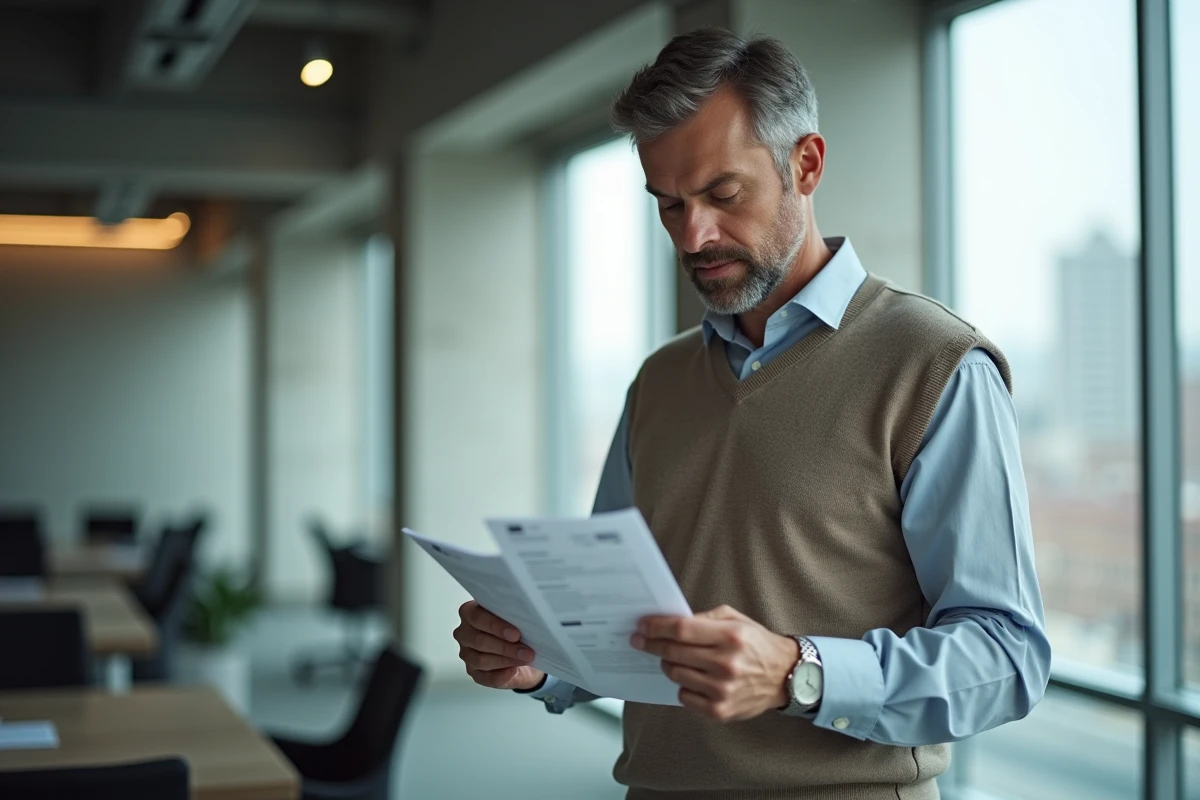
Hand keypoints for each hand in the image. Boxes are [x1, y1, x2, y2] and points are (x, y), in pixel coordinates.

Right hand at [454, 600, 544, 690]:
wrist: (524, 652)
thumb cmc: (516, 630)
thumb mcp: (516, 619)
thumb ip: (513, 617)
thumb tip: (524, 622)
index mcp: (470, 612)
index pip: (477, 617)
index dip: (496, 626)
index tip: (515, 634)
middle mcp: (464, 632)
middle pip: (479, 640)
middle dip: (505, 647)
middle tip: (526, 651)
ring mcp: (467, 654)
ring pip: (481, 660)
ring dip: (506, 660)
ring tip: (524, 659)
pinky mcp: (473, 672)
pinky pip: (484, 677)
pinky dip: (500, 676)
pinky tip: (512, 672)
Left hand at [632, 604, 799, 722]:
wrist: (785, 676)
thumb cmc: (757, 644)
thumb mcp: (735, 619)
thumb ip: (704, 618)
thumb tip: (671, 623)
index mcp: (730, 636)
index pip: (682, 630)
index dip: (657, 627)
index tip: (642, 626)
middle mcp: (726, 664)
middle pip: (674, 652)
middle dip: (652, 645)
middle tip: (641, 641)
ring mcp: (723, 690)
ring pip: (675, 674)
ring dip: (668, 664)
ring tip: (672, 658)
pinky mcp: (720, 711)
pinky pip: (684, 697)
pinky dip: (683, 686)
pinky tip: (692, 678)